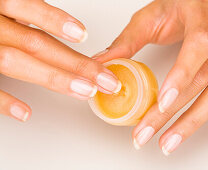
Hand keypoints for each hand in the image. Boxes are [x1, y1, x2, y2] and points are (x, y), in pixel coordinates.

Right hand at [0, 0, 120, 121]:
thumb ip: (18, 12)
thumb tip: (53, 26)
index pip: (31, 10)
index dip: (57, 22)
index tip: (84, 35)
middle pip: (36, 43)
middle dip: (75, 62)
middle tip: (105, 78)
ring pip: (16, 61)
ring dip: (54, 78)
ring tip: (84, 91)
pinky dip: (3, 101)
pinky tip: (25, 112)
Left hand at [93, 0, 207, 153]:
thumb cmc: (180, 5)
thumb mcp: (150, 17)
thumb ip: (127, 41)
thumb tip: (103, 63)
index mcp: (200, 13)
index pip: (197, 47)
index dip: (181, 77)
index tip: (162, 104)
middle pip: (205, 77)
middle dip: (176, 111)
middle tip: (150, 133)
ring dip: (198, 119)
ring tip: (173, 140)